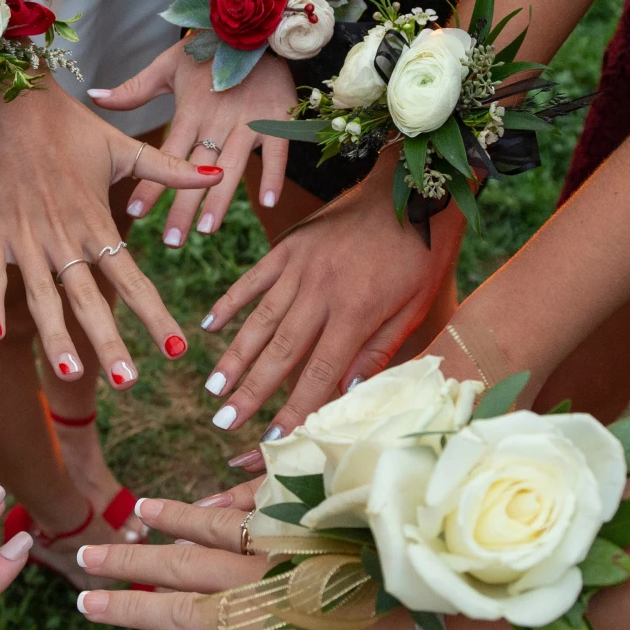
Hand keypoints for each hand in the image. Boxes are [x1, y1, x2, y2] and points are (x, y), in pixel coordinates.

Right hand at [0, 77, 217, 387]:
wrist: (5, 93)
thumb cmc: (65, 122)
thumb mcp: (122, 146)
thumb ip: (170, 169)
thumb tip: (219, 172)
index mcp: (97, 221)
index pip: (133, 277)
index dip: (155, 314)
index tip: (177, 349)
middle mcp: (64, 235)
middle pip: (90, 297)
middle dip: (109, 340)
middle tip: (128, 382)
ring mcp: (24, 234)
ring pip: (42, 294)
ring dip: (56, 334)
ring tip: (70, 372)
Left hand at [70, 495, 466, 629]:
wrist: (463, 622)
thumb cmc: (440, 567)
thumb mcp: (388, 524)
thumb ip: (344, 513)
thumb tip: (311, 490)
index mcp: (296, 539)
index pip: (221, 522)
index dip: (180, 515)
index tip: (145, 508)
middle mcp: (271, 577)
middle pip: (183, 563)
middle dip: (133, 559)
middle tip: (87, 553)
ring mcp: (271, 629)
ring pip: (182, 614)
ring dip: (132, 606)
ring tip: (87, 602)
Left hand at [91, 39, 294, 242]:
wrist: (257, 26)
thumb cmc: (209, 48)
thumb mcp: (168, 65)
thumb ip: (133, 89)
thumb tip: (93, 97)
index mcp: (191, 109)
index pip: (165, 154)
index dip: (151, 183)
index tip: (134, 211)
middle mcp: (217, 119)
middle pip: (196, 169)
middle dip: (182, 206)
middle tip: (170, 241)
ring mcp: (249, 120)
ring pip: (232, 165)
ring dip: (219, 198)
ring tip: (205, 231)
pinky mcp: (277, 118)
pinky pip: (277, 150)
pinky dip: (272, 175)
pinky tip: (265, 204)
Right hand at [202, 149, 461, 436]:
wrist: (413, 190)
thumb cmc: (420, 256)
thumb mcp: (413, 308)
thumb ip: (376, 350)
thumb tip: (346, 392)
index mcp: (356, 311)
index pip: (319, 372)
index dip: (294, 409)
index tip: (272, 438)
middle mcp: (322, 290)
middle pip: (280, 352)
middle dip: (250, 392)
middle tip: (223, 422)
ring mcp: (301, 265)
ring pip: (260, 319)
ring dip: (234, 356)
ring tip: (213, 387)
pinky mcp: (289, 244)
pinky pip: (253, 277)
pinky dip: (230, 301)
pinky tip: (209, 325)